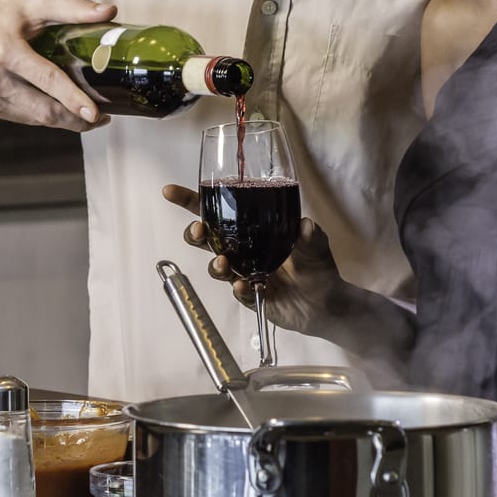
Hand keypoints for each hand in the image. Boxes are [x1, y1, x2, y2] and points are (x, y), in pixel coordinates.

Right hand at [0, 0, 116, 132]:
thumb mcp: (33, 3)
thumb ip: (72, 8)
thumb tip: (108, 12)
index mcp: (5, 50)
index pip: (47, 80)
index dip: (73, 99)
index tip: (96, 113)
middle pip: (42, 110)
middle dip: (75, 120)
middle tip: (100, 118)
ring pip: (34, 119)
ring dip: (62, 121)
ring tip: (84, 116)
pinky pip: (22, 118)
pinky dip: (42, 117)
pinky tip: (56, 110)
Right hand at [160, 184, 347, 338]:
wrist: (326, 303)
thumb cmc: (316, 267)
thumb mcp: (316, 243)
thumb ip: (310, 235)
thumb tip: (306, 225)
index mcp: (251, 230)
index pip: (217, 212)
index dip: (191, 202)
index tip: (170, 192)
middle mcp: (242, 250)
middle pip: (206, 238)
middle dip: (195, 233)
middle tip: (198, 231)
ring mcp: (244, 272)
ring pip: (217, 266)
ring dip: (216, 264)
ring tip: (224, 263)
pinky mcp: (250, 296)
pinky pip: (237, 292)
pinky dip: (237, 289)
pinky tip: (242, 286)